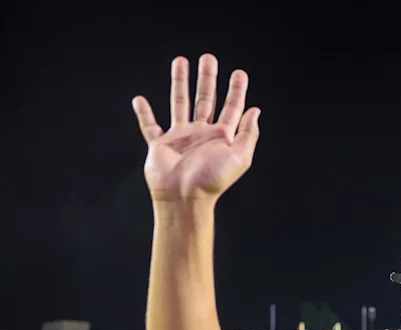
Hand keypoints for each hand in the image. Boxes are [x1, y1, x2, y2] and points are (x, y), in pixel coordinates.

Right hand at [132, 54, 260, 202]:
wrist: (184, 197)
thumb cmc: (213, 180)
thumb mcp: (240, 157)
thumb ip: (248, 133)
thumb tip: (256, 110)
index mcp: (221, 137)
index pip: (231, 108)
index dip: (237, 90)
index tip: (240, 73)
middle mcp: (201, 134)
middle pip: (205, 99)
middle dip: (208, 78)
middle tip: (209, 58)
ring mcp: (180, 138)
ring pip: (179, 103)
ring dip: (180, 82)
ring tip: (180, 61)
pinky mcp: (160, 144)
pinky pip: (150, 125)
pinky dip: (144, 113)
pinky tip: (139, 99)